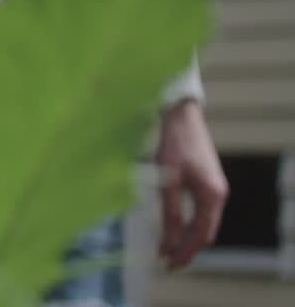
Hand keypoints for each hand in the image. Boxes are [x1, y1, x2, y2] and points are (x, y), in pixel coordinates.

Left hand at [155, 99, 227, 269]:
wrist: (182, 116)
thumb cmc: (173, 145)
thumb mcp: (168, 181)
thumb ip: (169, 212)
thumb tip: (167, 242)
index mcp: (212, 197)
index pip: (200, 236)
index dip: (184, 253)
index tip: (167, 265)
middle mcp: (218, 196)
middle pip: (204, 233)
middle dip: (185, 249)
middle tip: (164, 262)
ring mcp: (214, 189)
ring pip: (202, 224)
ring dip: (185, 237)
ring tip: (165, 249)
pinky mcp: (207, 183)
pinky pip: (200, 212)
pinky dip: (187, 224)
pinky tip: (173, 228)